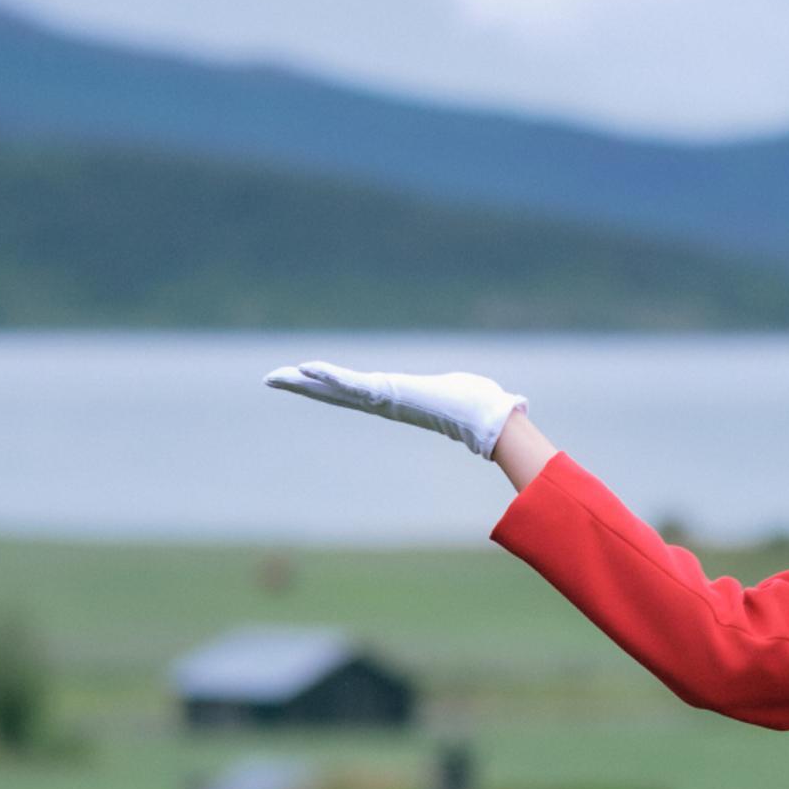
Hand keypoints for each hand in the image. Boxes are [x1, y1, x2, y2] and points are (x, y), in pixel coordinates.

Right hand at [262, 360, 526, 459]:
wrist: (486, 418)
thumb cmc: (481, 406)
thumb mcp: (468, 393)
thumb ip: (476, 395)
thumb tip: (516, 401)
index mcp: (396, 399)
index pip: (354, 391)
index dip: (330, 385)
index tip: (306, 378)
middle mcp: (384, 402)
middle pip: (335, 394)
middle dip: (303, 387)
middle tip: (272, 379)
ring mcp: (383, 399)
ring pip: (336, 391)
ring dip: (305, 383)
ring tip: (277, 377)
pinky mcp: (387, 395)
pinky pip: (352, 385)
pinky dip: (330, 377)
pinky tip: (307, 370)